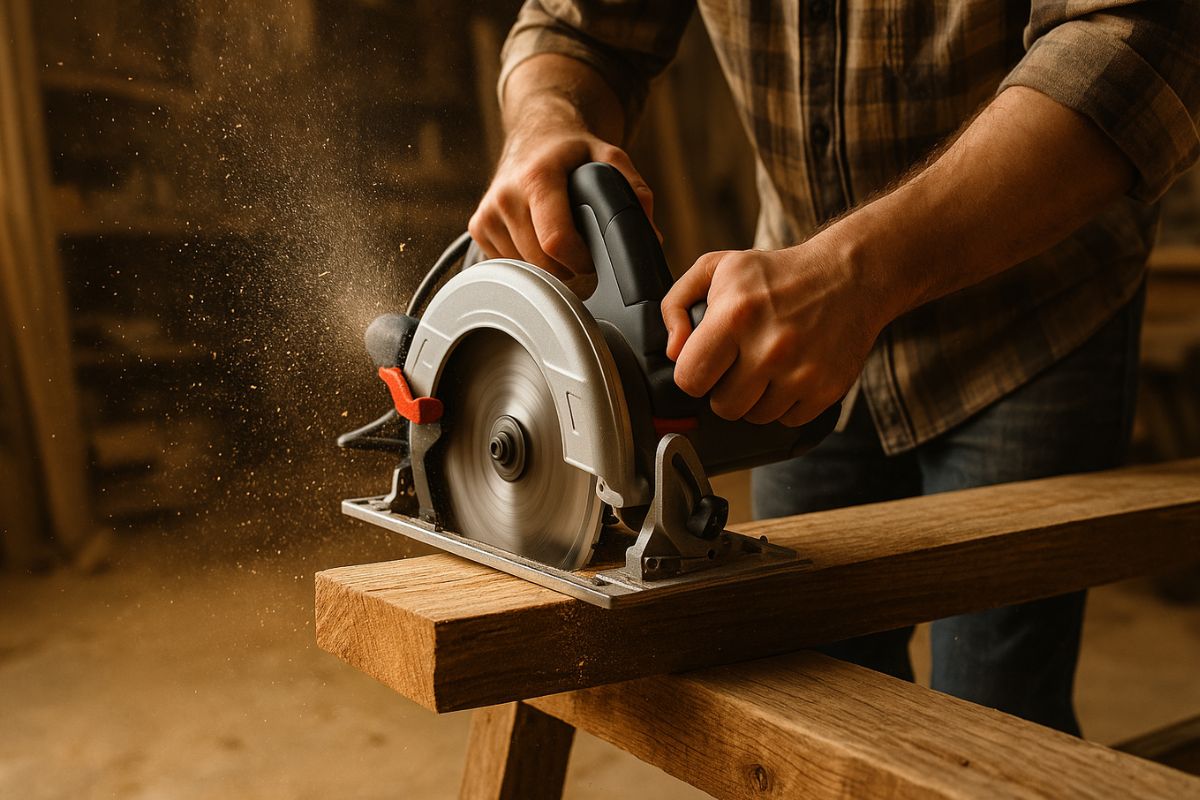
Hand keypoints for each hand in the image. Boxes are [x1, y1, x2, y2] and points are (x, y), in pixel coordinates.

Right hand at [468, 113, 654, 283]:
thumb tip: (651, 233)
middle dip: (566, 269)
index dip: (579, 261)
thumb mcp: (609, 156)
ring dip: (545, 266)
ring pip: (522, 267)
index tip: (592, 260)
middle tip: (582, 258)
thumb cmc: (573, 150)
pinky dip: (526, 260)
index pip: (555, 241)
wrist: (536, 133)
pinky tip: (537, 240)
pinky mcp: (478, 225)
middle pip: (540, 262)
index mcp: (538, 178)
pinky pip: (506, 262)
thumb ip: (633, 189)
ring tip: (561, 245)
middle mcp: (506, 195)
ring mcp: (488, 212)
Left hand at [660, 235, 890, 425]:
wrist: (849, 276)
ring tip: (767, 366)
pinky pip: (788, 420)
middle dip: (725, 388)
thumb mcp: (717, 268)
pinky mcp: (827, 388)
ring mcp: (801, 372)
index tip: (706, 362)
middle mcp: (769, 347)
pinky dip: (786, 403)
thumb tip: (672, 351)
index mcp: (735, 315)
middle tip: (739, 363)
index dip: (693, 374)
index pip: (690, 379)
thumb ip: (676, 304)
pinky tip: (790, 373)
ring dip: (756, 398)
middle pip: (723, 406)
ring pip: (755, 417)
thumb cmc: (776, 274)